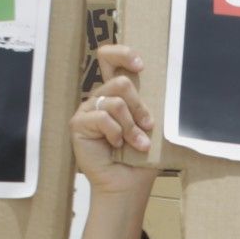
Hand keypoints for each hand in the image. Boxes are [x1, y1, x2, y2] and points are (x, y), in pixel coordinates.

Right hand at [70, 45, 157, 190]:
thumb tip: (161, 84)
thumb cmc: (140, 158)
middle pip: (119, 82)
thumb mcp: (151, 126)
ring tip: (137, 143)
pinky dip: (115, 132)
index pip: (109, 59)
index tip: (140, 66)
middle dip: (139, 107)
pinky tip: (116, 146)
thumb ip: (149, 104)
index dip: (122, 54)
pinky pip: (102, 116)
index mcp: (116, 94)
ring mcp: (88, 111)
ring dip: (130, 125)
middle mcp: (100, 99)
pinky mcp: (78, 124)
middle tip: (147, 126)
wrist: (127, 184)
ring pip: (114, 102)